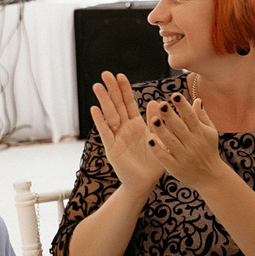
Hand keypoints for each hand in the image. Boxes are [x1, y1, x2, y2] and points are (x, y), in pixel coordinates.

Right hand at [89, 71, 164, 191]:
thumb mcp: (159, 137)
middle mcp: (125, 128)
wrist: (146, 182)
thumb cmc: (154, 161)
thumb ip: (156, 121)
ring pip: (109, 115)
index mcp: (137, 124)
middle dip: (111, 90)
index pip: (129, 103)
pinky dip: (100, 120)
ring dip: (104, 100)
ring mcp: (117, 137)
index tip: (120, 75)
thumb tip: (157, 101)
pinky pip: (105, 132)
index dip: (124, 89)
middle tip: (105, 74)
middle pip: (117, 105)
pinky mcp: (112, 147)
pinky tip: (95, 109)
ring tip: (97, 86)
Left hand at [146, 79, 230, 191]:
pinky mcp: (175, 167)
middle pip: (180, 128)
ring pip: (171, 142)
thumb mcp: (210, 132)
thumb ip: (202, 116)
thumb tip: (197, 99)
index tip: (175, 95)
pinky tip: (150, 140)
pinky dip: (157, 149)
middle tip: (161, 104)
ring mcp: (184, 156)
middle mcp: (192, 143)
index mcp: (200, 133)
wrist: (210, 176)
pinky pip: (165, 157)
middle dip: (171, 116)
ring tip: (153, 120)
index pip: (191, 117)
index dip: (183, 106)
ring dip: (162, 131)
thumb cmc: (208, 149)